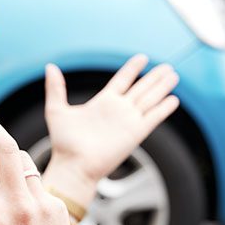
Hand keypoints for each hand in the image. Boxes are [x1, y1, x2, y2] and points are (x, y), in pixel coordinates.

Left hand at [42, 55, 179, 208]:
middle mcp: (118, 110)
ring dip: (162, 88)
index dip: (133, 69)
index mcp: (102, 103)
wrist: (73, 166)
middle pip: (141, 88)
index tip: (142, 58)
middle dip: (154, 77)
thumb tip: (51, 66)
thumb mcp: (57, 110)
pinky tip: (173, 99)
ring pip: (150, 99)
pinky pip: (153, 117)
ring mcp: (128, 121)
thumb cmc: (63, 143)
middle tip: (167, 66)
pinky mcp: (135, 134)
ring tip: (173, 75)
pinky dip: (163, 109)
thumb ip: (56, 88)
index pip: (122, 80)